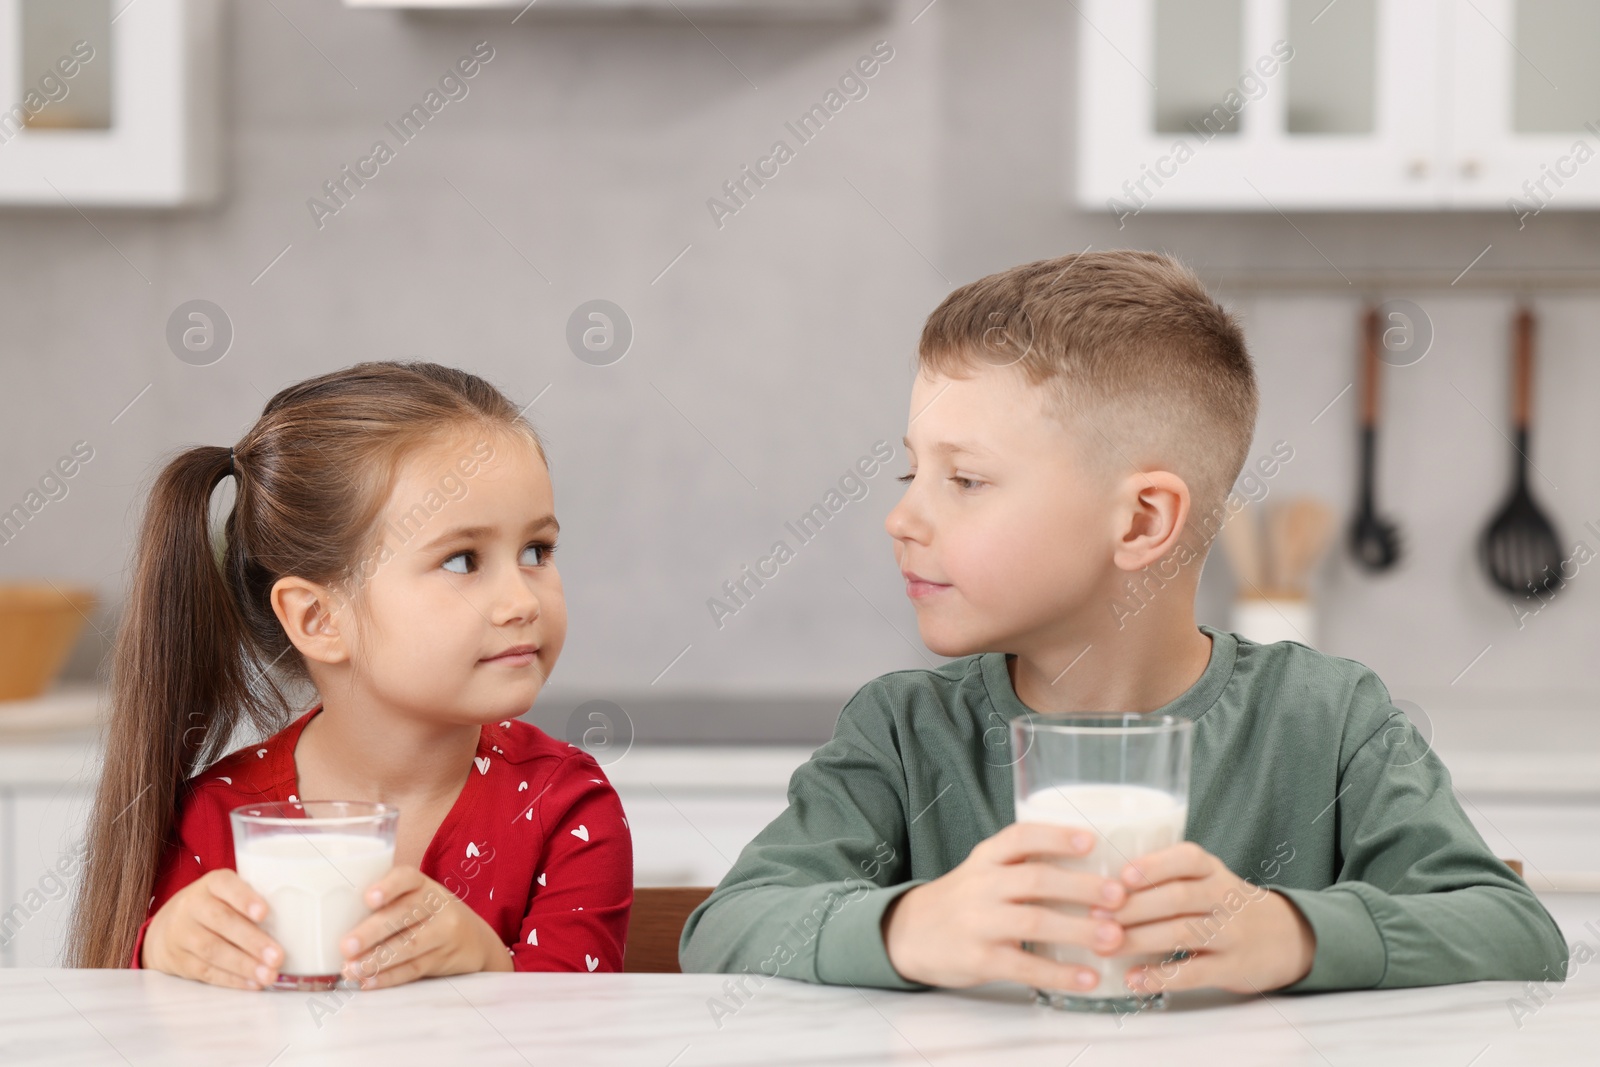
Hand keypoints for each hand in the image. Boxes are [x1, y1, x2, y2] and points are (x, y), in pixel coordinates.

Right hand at [142, 869, 283, 989]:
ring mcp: (181, 934)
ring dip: (244, 965)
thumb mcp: (225, 894)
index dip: (244, 898)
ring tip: (269, 974)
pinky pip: (206, 971)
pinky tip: (252, 983)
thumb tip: (290, 920)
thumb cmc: (212, 908)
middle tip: (277, 956)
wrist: (164, 929)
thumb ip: (250, 901)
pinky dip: (231, 979)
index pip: (225, 885)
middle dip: (252, 941)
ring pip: (213, 950)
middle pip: (221, 922)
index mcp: (210, 884)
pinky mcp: (179, 961)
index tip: (264, 913)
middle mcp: (192, 906)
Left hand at [340, 866, 511, 988]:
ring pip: (409, 946)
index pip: (407, 878)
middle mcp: (438, 905)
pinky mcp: (444, 959)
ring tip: (351, 969)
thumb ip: (386, 904)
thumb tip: (330, 920)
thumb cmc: (428, 915)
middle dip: (372, 932)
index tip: (369, 898)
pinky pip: (414, 969)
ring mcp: (444, 933)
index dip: (388, 886)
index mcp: (424, 885)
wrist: (475, 939)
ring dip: (377, 960)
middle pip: (404, 916)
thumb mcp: (417, 899)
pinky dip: (389, 978)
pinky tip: (368, 982)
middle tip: (345, 946)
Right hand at [882, 822, 1130, 991]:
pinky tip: (1089, 977)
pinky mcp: (979, 960)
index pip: (1019, 837)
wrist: (908, 934)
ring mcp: (978, 923)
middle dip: (1082, 887)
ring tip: (1115, 936)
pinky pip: (1025, 967)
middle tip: (1120, 895)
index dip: (1055, 836)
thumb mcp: (983, 871)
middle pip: (1035, 880)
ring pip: (1033, 923)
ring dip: (1078, 929)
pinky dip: (1060, 974)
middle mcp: (981, 885)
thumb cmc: (963, 901)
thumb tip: (1096, 868)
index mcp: (986, 858)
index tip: (1091, 840)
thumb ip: (1024, 865)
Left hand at [1089, 841, 1315, 994]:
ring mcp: (1231, 934)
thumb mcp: (1206, 878)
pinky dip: (1160, 977)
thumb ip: (1166, 876)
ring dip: (1139, 940)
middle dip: (1132, 908)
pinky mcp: (1232, 968)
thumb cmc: (1224, 903)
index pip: (1187, 859)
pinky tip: (1133, 979)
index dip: (1153, 866)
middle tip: (1096, 916)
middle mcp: (1224, 898)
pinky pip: (1194, 973)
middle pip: (1176, 898)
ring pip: (1182, 933)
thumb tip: (1100, 883)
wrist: (1285, 937)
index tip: (1121, 877)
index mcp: (1212, 870)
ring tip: (1105, 946)